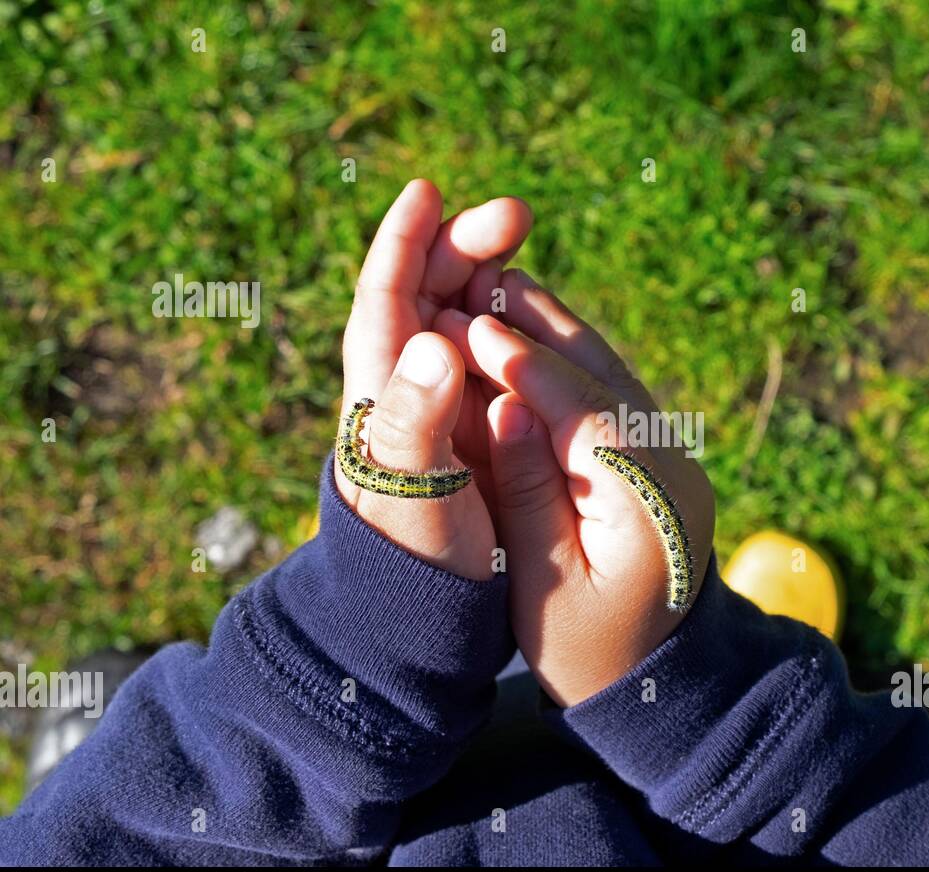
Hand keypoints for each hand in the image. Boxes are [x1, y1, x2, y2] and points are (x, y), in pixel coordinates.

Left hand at [335, 180, 530, 579]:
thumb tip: (435, 339)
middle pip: (427, 291)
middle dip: (464, 246)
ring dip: (491, 275)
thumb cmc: (417, 555)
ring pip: (461, 314)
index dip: (404, 240)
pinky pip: (492, 352)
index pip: (384, 295)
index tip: (428, 191)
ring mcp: (443, 401)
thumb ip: (416, 421)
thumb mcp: (415, 493)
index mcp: (379, 391)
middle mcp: (406, 384)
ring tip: (525, 251)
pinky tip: (537, 308)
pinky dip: (512, 321)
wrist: (431, 610)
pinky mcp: (475, 421)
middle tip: (516, 217)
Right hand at [438, 271, 715, 703]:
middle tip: (482, 281)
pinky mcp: (662, 463)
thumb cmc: (588, 653)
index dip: (527, 367)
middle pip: (607, 381)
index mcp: (650, 510)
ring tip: (502, 291)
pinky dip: (574, 365)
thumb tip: (501, 404)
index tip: (471, 328)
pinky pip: (618, 398)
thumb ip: (526, 490)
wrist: (661, 682)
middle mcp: (674, 473)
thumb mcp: (542, 585)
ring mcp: (675, 463)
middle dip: (544, 330)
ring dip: (560, 335)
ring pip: (616, 380)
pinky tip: (532, 340)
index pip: (587, 415)